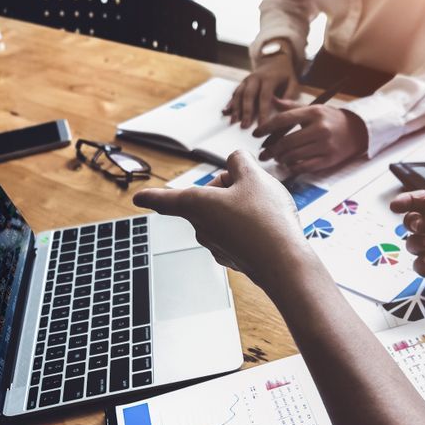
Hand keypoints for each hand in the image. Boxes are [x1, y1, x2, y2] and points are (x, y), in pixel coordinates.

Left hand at [133, 151, 306, 289]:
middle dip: (228, 189)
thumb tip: (235, 161)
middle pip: (208, 199)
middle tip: (252, 188)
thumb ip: (240, 161)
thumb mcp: (254, 176)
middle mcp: (201, 228)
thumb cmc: (265, 219)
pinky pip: (238, 234)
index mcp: (197, 204)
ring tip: (267, 209)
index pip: (167, 200)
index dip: (152, 196)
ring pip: (224, 216)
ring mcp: (217, 246)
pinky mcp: (234, 258)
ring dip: (241, 207)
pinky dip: (250, 227)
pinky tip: (270, 227)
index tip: (139, 198)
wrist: (285, 262)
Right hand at [223, 51, 298, 127]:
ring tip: (233, 121)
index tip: (262, 125)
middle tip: (244, 126)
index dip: (262, 112)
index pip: (265, 97)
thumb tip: (281, 107)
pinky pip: (235, 92)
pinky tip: (225, 112)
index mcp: (269, 78)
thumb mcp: (293, 82)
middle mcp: (255, 78)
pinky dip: (230, 102)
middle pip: (248, 95)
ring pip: (239, 94)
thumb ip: (289, 95)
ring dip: (235, 108)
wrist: (275, 60)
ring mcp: (247, 80)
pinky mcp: (242, 83)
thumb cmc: (286, 75)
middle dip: (246, 112)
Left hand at [255, 104, 366, 173]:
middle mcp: (320, 128)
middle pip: (286, 141)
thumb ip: (292, 106)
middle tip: (264, 153)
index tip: (256, 134)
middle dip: (271, 149)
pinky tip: (290, 165)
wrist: (357, 131)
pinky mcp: (329, 159)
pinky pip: (305, 166)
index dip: (266, 128)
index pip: (283, 120)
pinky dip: (293, 167)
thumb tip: (272, 100)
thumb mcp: (313, 109)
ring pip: (294, 155)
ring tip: (278, 158)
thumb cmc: (331, 119)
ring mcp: (325, 145)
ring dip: (281, 159)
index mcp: (313, 113)